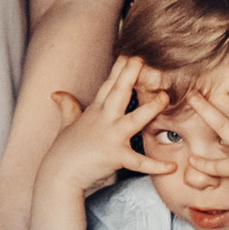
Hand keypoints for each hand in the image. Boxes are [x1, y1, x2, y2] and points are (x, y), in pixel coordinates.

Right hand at [41, 55, 174, 196]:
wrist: (59, 174)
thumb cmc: (64, 151)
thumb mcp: (66, 124)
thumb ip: (67, 106)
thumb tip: (57, 93)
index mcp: (96, 112)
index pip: (108, 86)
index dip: (119, 70)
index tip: (130, 54)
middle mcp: (103, 120)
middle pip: (118, 93)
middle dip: (129, 75)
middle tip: (141, 59)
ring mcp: (109, 137)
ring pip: (133, 120)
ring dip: (150, 108)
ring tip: (165, 97)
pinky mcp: (114, 157)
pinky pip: (139, 162)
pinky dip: (155, 165)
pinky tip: (172, 166)